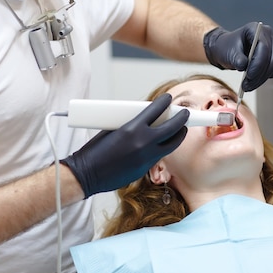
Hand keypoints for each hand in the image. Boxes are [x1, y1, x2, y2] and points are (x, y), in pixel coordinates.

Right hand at [61, 94, 188, 197]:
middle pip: (172, 128)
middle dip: (181, 119)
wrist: (87, 174)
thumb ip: (131, 124)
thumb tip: (144, 120)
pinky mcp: (145, 169)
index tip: (168, 98)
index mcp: (132, 128)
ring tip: (181, 129)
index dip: (164, 102)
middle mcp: (143, 142)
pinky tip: (164, 144)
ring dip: (178, 136)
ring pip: (171, 145)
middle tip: (185, 114)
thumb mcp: (112, 129)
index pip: (156, 110)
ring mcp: (146, 157)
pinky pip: (159, 156)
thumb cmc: (95, 150)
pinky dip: (162, 148)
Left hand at [203, 22, 272, 90]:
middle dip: (259, 75)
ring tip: (249, 85)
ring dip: (264, 78)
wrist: (227, 49)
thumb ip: (237, 59)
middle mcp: (268, 33)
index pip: (263, 47)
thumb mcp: (228, 53)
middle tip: (246, 86)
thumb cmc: (227, 48)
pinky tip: (262, 79)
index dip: (257, 64)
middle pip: (271, 58)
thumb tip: (245, 66)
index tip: (248, 77)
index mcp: (255, 29)